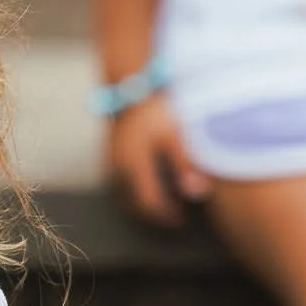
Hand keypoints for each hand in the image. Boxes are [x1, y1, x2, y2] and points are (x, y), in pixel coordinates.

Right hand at [105, 94, 208, 226]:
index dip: (165, 216)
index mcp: (134, 165)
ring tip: (163, 203)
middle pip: (133, 202)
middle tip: (173, 218)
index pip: (148, 203)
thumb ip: (186, 165)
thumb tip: (197, 194)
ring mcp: (110, 159)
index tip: (181, 221)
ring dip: (142, 202)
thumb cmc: (157, 107)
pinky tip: (149, 182)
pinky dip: (135, 188)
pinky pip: (120, 179)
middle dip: (153, 214)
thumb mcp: (176, 135)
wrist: (132, 83)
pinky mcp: (109, 151)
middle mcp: (118, 166)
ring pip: (125, 192)